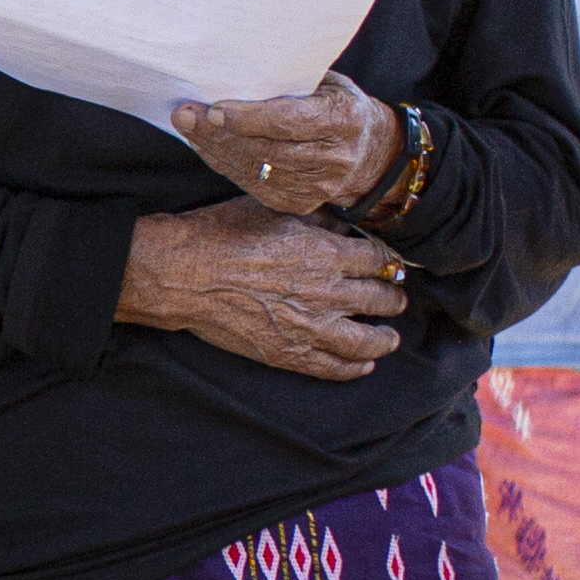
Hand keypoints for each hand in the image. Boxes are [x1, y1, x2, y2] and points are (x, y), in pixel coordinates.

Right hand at [113, 201, 405, 378]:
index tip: (389, 265)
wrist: (183, 275)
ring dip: (385, 338)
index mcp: (325, 252)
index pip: (377, 259)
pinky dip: (355, 368)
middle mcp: (327, 292)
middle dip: (393, 298)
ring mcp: (310, 327)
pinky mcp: (289, 354)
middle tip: (396, 298)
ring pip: (367, 340)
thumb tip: (338, 223)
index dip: (388, 262)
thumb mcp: (272, 211)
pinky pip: (334, 367)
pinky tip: (364, 365)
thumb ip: (313, 220)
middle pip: (380, 298)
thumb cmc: (221, 235)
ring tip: (391, 338)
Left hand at [169, 71, 403, 220]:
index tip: (215, 108)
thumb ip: (291, 81)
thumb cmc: (338, 106)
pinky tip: (206, 146)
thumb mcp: (328, 84)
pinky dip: (225, 164)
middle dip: (219, 133)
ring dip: (215, 149)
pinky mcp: (299, 203)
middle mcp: (333, 158)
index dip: (250, 118)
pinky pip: (253, 185)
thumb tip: (235, 69)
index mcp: (344, 120)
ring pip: (255, 170)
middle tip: (185, 115)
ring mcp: (317, 186)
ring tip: (188, 126)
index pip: (290, 122)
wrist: (371, 154)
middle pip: (265, 149)